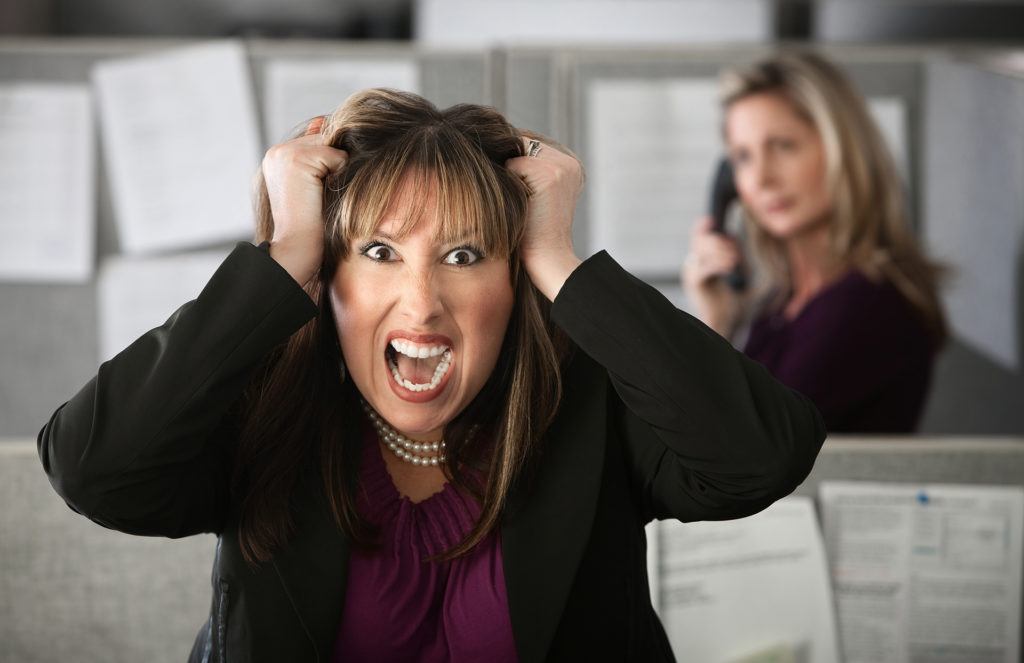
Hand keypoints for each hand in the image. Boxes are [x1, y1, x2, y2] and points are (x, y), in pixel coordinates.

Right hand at [260, 116, 348, 285]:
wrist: (296, 248)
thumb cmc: (311, 225)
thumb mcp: (315, 186)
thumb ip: (318, 154)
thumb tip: (322, 120)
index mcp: (278, 157)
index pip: (320, 140)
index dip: (332, 163)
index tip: (325, 188)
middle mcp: (277, 151)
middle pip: (329, 139)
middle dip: (336, 164)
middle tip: (322, 195)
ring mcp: (284, 152)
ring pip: (334, 146)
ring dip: (337, 171)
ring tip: (321, 196)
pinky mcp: (296, 159)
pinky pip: (337, 156)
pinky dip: (338, 176)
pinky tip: (322, 195)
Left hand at [505, 136, 583, 300]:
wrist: (547, 257)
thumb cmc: (532, 232)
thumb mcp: (535, 195)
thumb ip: (527, 170)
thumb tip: (496, 146)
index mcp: (570, 167)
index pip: (531, 145)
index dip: (513, 160)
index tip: (510, 183)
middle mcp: (570, 163)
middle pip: (524, 143)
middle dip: (510, 162)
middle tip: (515, 194)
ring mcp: (562, 166)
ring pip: (518, 153)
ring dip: (511, 175)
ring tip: (522, 202)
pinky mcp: (551, 174)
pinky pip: (514, 165)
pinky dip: (511, 182)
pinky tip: (522, 203)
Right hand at [681, 216, 744, 336]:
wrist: (720, 323)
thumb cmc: (727, 302)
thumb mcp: (727, 276)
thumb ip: (726, 257)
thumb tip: (731, 238)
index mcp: (697, 262)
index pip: (696, 238)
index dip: (702, 228)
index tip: (711, 221)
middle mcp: (691, 265)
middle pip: (701, 241)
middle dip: (719, 242)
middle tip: (735, 253)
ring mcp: (691, 273)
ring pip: (704, 251)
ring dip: (722, 252)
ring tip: (735, 260)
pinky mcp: (696, 282)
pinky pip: (707, 266)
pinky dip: (720, 264)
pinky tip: (731, 267)